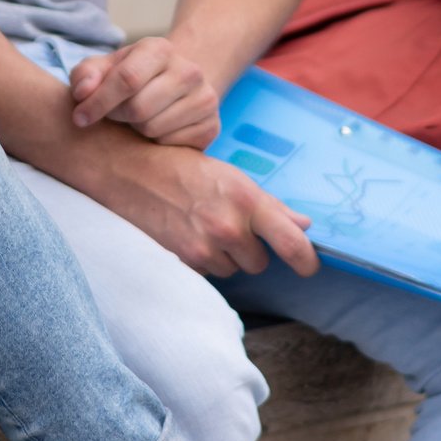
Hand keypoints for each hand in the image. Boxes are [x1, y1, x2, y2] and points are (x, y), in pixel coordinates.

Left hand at [70, 37, 220, 146]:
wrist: (173, 86)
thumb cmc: (130, 77)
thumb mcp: (104, 69)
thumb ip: (86, 75)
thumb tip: (82, 93)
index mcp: (159, 49)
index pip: (127, 79)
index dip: (98, 102)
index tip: (80, 118)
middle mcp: (188, 70)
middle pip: (138, 109)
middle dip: (118, 117)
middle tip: (115, 114)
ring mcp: (205, 98)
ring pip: (153, 130)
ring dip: (136, 131)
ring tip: (137, 119)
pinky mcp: (211, 126)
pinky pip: (171, 146)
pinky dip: (156, 142)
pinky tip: (156, 128)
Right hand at [101, 142, 318, 278]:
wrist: (131, 173)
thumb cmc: (184, 168)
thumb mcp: (231, 176)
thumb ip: (269, 205)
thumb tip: (303, 225)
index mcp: (247, 199)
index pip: (291, 242)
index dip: (306, 260)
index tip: (309, 267)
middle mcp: (229, 226)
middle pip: (260, 263)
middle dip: (250, 250)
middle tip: (229, 225)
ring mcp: (206, 247)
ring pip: (233, 270)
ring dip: (226, 256)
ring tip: (204, 226)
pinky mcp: (185, 261)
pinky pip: (209, 272)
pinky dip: (204, 259)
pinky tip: (189, 234)